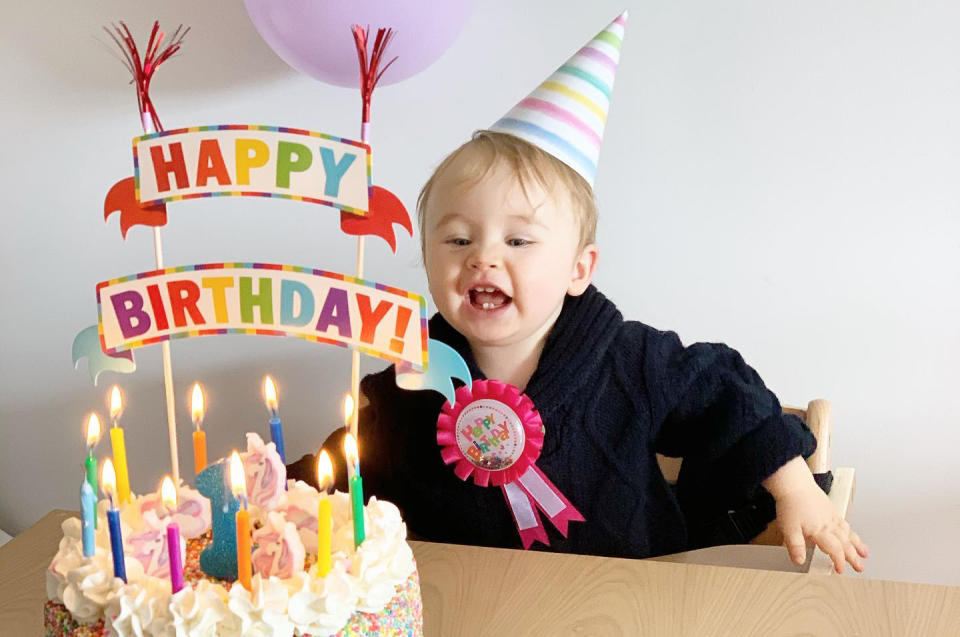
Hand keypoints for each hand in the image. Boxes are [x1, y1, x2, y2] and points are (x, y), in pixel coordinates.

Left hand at [763, 456, 868, 572]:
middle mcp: (829, 524)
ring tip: (864, 553)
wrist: (794, 483)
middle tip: (860, 568)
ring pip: (848, 532)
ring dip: (857, 544)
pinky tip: (850, 532)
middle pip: (845, 543)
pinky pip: (844, 522)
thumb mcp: (788, 529)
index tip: (840, 571)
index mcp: (821, 530)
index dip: (839, 561)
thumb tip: (799, 561)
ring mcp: (831, 515)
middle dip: (853, 557)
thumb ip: (795, 546)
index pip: (834, 550)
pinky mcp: (830, 508)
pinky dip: (850, 530)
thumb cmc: (791, 503)